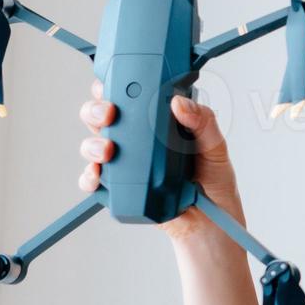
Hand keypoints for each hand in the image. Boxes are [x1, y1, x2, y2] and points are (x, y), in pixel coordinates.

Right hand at [77, 79, 245, 243]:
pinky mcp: (119, 189)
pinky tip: (97, 175)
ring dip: (92, 144)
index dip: (115, 83)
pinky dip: (89, 177)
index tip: (115, 81)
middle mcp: (137, 139)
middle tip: (109, 113)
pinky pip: (93, 180)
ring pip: (93, 145)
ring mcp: (126, 163)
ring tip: (107, 150)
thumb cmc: (214, 182)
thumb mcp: (215, 147)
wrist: (211, 223)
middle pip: (103, 116)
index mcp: (157, 121)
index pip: (130, 94)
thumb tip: (178, 102)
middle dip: (96, 109)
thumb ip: (203, 122)